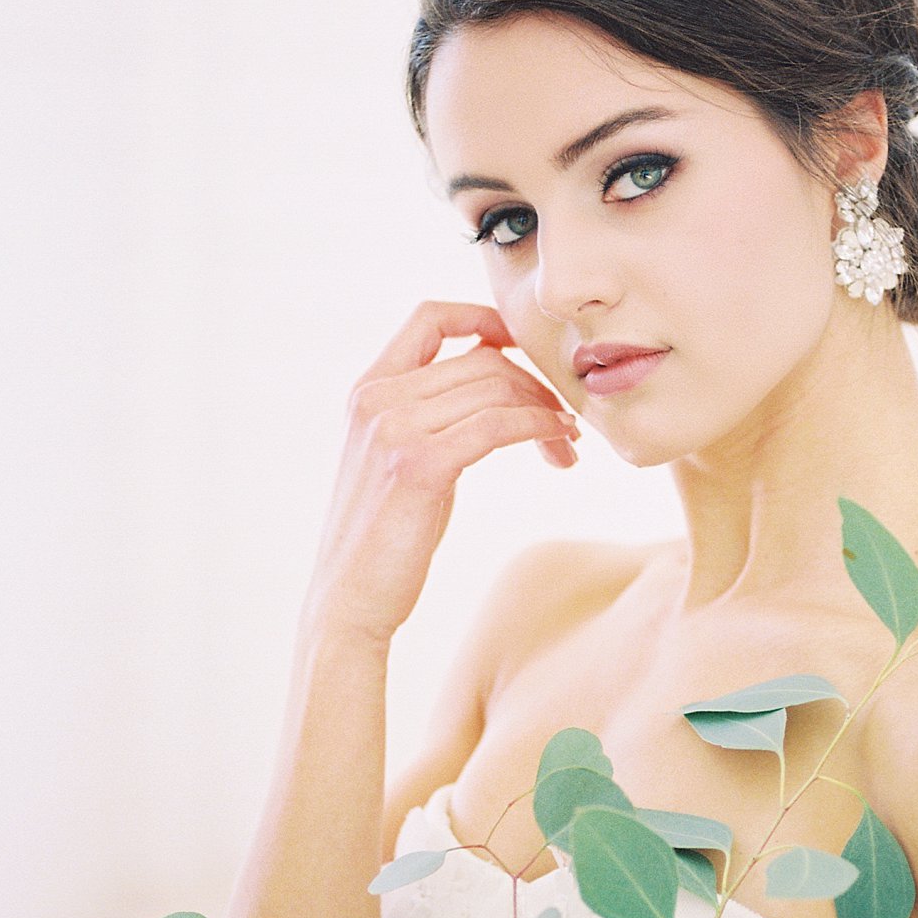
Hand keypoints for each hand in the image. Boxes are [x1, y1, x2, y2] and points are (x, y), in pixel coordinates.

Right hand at [303, 300, 579, 644]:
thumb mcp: (398, 460)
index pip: (430, 318)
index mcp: (367, 390)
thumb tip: (491, 391)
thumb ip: (428, 417)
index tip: (526, 347)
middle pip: (480, 359)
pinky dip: (539, 427)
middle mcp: (377, 398)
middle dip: (534, 384)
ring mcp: (395, 428)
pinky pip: (499, 425)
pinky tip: (559, 444)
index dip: (485, 318)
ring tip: (567, 441)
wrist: (349, 598)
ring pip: (496, 388)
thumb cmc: (384, 539)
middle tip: (565, 421)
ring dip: (545, 410)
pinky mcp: (420, 464)